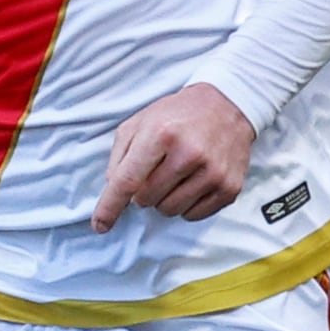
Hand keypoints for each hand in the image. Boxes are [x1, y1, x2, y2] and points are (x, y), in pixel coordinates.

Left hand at [96, 83, 253, 228]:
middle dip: (144, 191)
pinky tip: (192, 183)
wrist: (228, 105)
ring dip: (165, 199)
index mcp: (161, 134)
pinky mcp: (229, 187)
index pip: (128, 181)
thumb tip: (114, 191)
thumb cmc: (178, 115)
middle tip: (157, 171)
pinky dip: (187, 205)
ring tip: (176, 176)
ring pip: (170, 211)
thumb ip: (120, 155)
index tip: (100, 225)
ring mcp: (212, 172)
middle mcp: (189, 153)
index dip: (110, 207)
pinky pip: (193, 215)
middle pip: (147, 200)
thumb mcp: (140, 122)